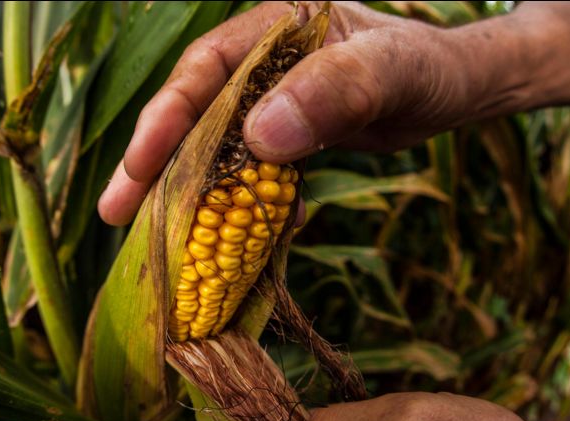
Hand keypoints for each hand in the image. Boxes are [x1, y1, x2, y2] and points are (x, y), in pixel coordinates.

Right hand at [98, 1, 569, 225]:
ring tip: (151, 238)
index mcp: (272, 32)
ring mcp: (268, 107)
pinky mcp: (282, 142)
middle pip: (193, 117)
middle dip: (154, 166)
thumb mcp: (391, 70)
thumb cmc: (427, 65)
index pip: (203, 71)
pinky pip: (248, 176)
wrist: (453, 88)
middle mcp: (259, 68)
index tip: (137, 168)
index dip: (166, 118)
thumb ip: (333, 91)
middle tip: (115, 215)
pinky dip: (236, 208)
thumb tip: (259, 139)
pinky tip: (228, 239)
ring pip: (214, 152)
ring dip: (185, 194)